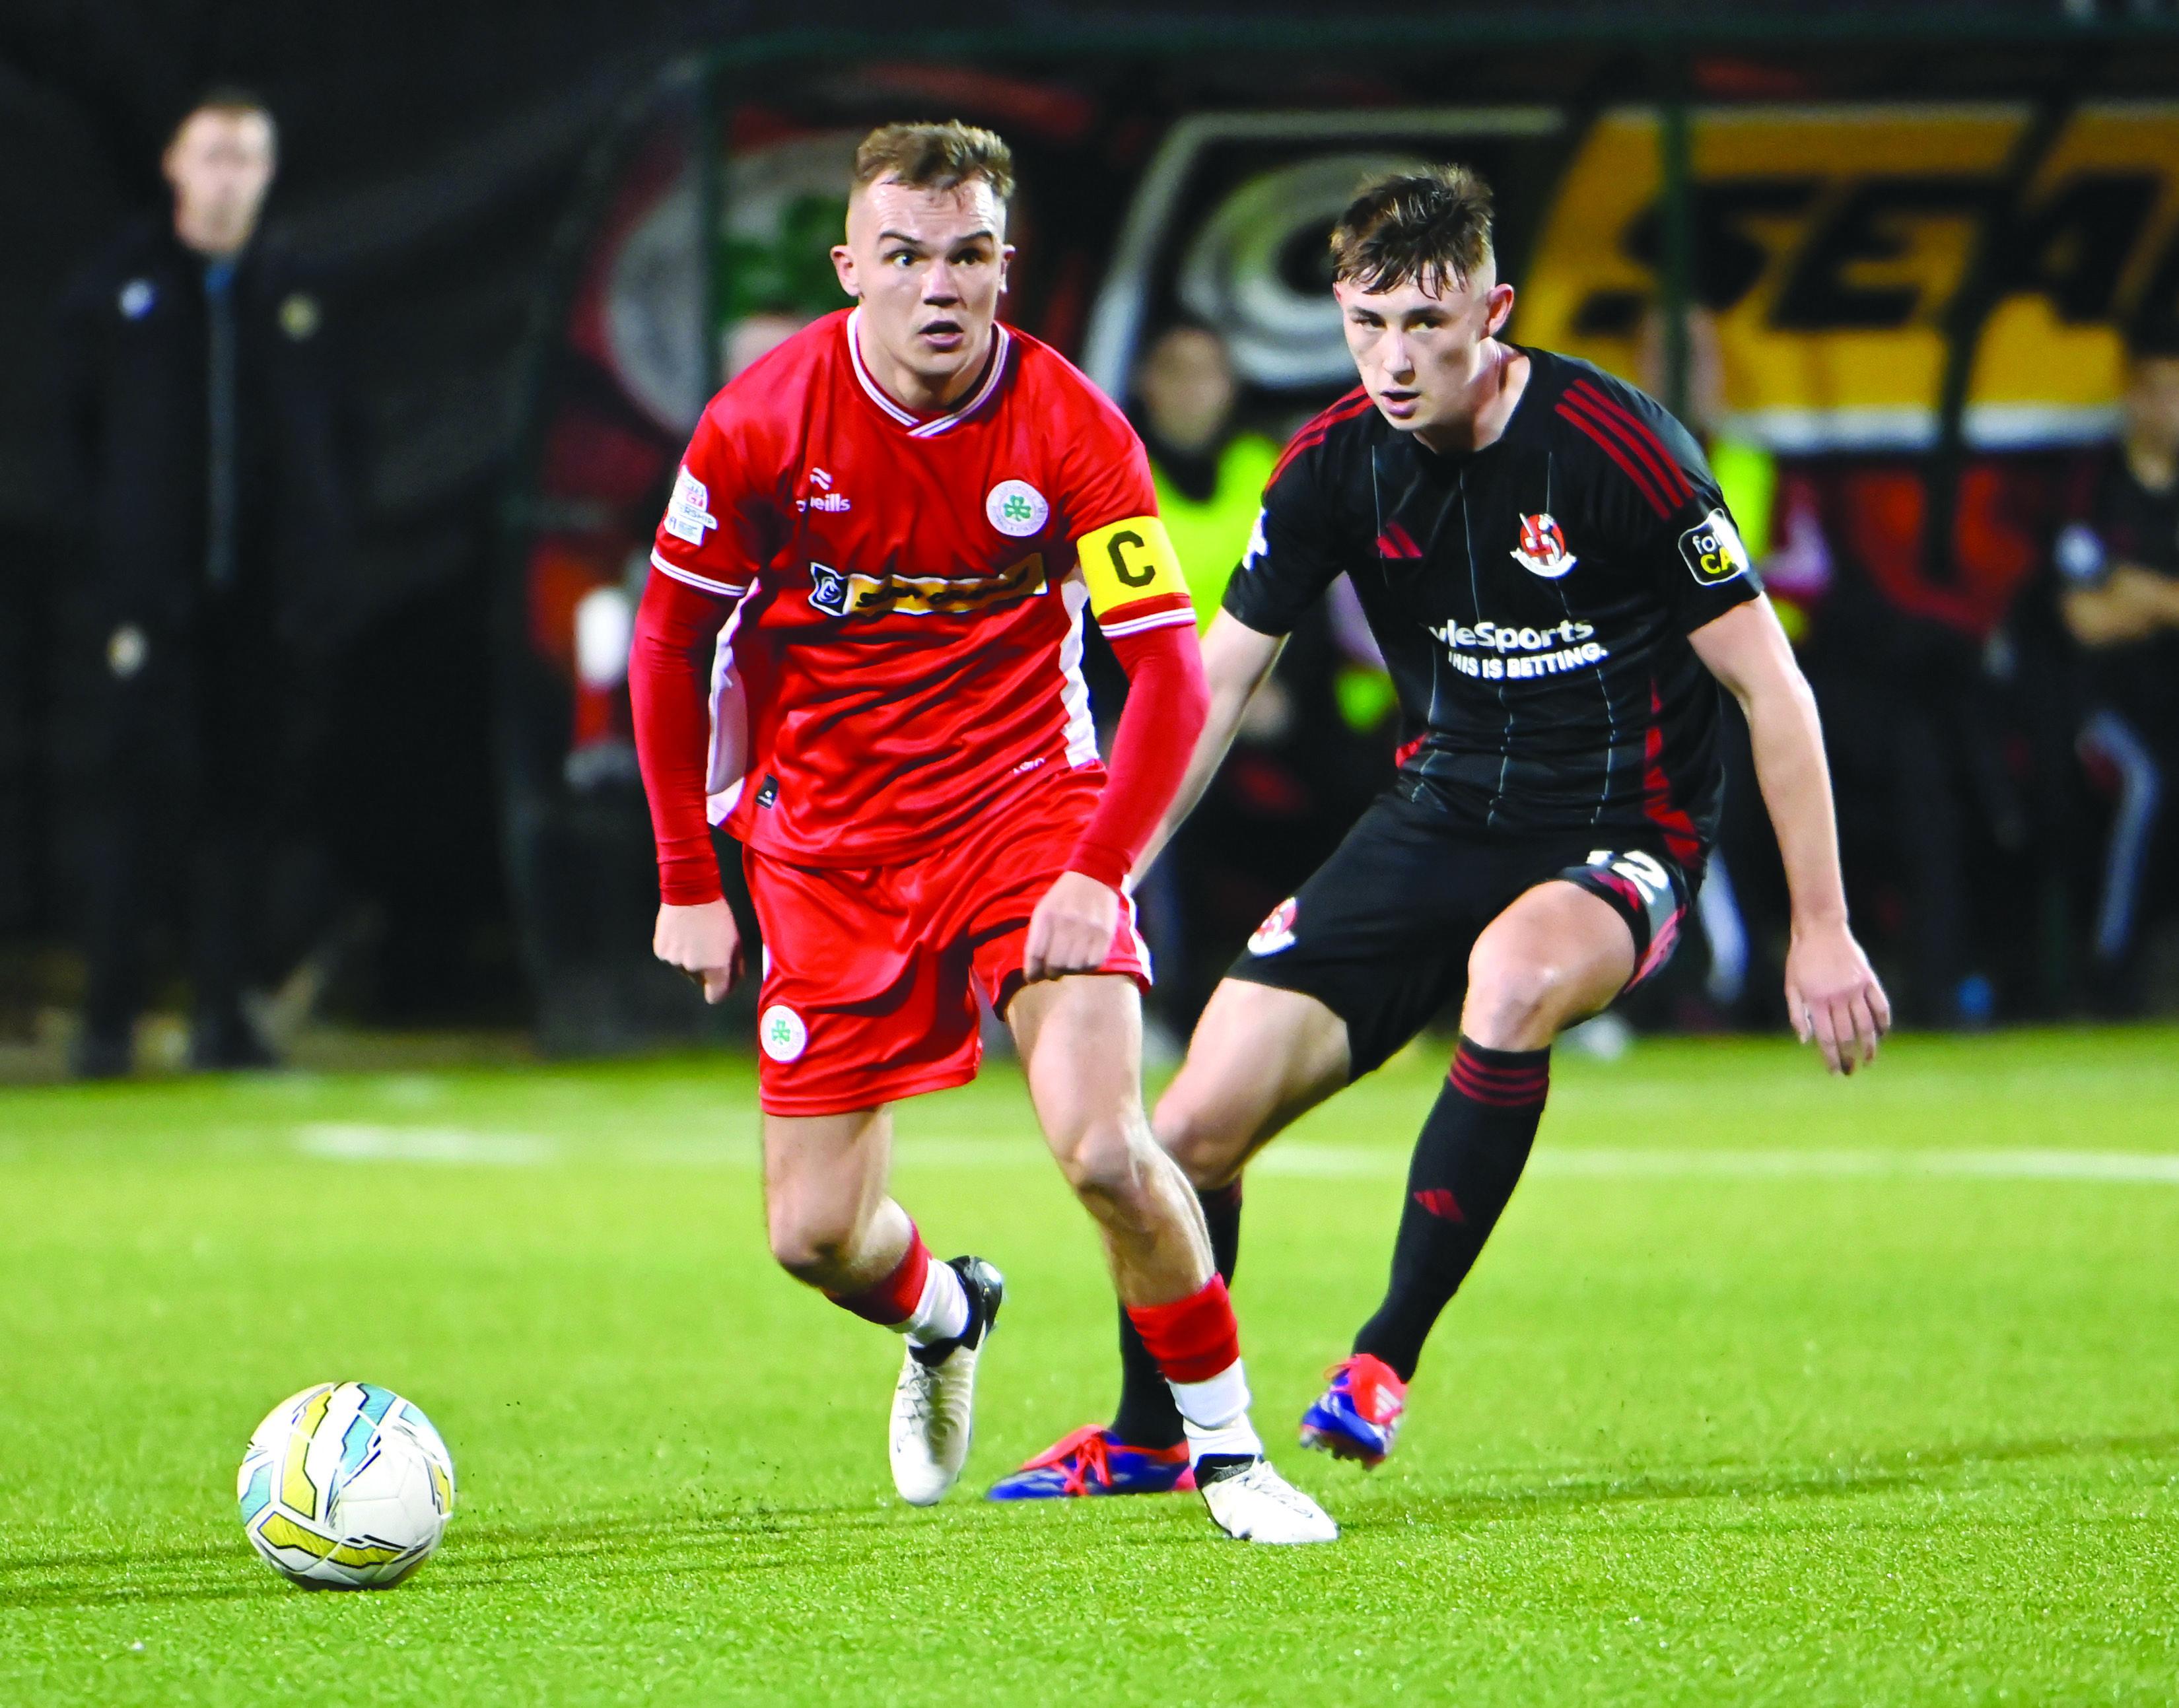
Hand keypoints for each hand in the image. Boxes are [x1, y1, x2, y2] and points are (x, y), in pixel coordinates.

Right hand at [653, 899, 742, 1003]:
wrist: (690, 893)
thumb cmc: (718, 915)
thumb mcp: (735, 941)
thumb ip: (735, 966)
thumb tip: (732, 982)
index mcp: (715, 967)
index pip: (716, 997)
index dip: (720, 991)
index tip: (722, 982)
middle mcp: (693, 969)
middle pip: (700, 981)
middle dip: (706, 971)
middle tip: (709, 949)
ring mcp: (674, 961)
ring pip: (685, 970)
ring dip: (690, 961)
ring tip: (695, 938)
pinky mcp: (661, 952)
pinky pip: (672, 959)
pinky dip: (677, 952)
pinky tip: (682, 935)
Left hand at [1023, 871, 1119, 983]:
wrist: (1094, 876)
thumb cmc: (1064, 895)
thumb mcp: (1044, 908)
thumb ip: (1038, 935)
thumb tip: (1035, 966)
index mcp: (1046, 916)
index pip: (1035, 953)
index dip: (1032, 971)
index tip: (1033, 978)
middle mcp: (1065, 923)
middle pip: (1055, 964)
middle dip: (1051, 972)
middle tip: (1053, 971)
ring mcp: (1087, 930)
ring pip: (1074, 967)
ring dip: (1070, 970)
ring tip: (1069, 965)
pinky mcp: (1105, 934)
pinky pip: (1094, 963)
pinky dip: (1087, 967)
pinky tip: (1084, 961)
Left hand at [1784, 919, 1889, 1075]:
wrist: (1819, 929)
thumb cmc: (1801, 960)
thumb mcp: (1791, 986)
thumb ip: (1796, 1014)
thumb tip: (1805, 1041)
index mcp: (1816, 1001)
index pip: (1826, 1038)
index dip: (1831, 1058)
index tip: (1834, 1071)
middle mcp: (1837, 997)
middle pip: (1847, 1036)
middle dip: (1849, 1057)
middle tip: (1850, 1071)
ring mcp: (1855, 988)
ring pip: (1867, 1024)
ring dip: (1870, 1046)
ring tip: (1869, 1060)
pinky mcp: (1868, 979)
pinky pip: (1880, 1005)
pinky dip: (1884, 1021)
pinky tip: (1883, 1034)